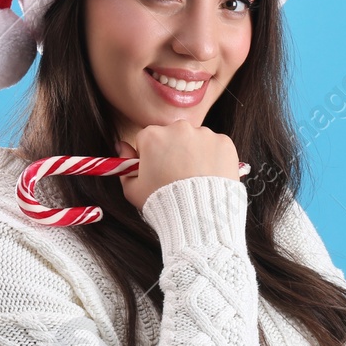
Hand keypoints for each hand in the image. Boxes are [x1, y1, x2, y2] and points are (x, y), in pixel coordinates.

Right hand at [115, 119, 241, 213]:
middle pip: (173, 136)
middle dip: (174, 151)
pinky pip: (216, 146)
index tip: (157, 171)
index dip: (151, 156)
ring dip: (195, 154)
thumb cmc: (162, 204)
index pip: (148, 139)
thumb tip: (121, 146)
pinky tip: (210, 176)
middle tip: (178, 176)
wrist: (199, 217)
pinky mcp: (224, 142)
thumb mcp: (132, 189)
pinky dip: (214, 158)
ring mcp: (204, 134)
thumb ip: (124, 165)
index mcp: (152, 136)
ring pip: (196, 140)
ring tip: (196, 179)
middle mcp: (178, 128)